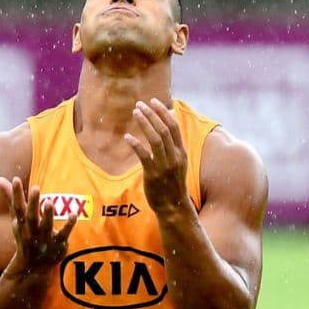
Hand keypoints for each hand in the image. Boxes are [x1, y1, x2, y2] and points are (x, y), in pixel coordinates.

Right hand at [0, 176, 76, 271]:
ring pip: (46, 226)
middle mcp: (31, 231)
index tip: (16, 179)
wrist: (33, 266)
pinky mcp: (58, 244)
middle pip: (31, 217)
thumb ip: (11, 198)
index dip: (16, 194)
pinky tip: (74, 214)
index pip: (17, 207)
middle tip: (35, 188)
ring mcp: (45, 238)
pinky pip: (63, 234)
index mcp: (21, 223)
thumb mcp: (17, 218)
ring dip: (48, 215)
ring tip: (49, 202)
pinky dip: (68, 225)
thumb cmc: (25, 235)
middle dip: (32, 203)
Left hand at [124, 98, 188, 213]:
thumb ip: (173, 146)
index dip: (163, 112)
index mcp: (182, 152)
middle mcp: (175, 157)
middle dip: (152, 114)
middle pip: (164, 129)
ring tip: (135, 112)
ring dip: (144, 123)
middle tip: (139, 104)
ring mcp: (165, 166)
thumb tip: (166, 126)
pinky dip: (136, 144)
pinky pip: (144, 155)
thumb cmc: (173, 184)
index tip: (153, 101)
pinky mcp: (153, 175)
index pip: (174, 126)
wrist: (174, 207)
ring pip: (156, 139)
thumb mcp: (178, 163)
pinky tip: (127, 137)